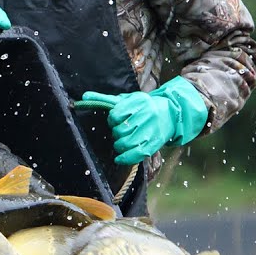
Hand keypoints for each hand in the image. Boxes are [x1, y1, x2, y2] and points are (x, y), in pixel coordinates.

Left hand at [77, 78, 208, 166]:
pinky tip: (119, 158)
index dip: (112, 120)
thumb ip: (105, 99)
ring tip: (122, 141)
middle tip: (120, 131)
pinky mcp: (154, 144)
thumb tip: (84, 95)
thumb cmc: (144, 106)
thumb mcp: (127, 99)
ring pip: (126, 143)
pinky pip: (136, 154)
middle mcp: (147, 115)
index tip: (116, 120)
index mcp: (139, 102)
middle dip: (116, 132)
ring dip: (119, 145)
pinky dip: (125, 158)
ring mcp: (151, 130)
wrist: (171, 113)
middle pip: (120, 130)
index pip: (115, 114)